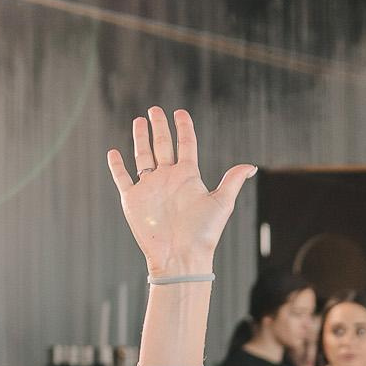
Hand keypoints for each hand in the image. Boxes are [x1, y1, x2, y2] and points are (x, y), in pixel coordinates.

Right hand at [105, 107, 256, 275]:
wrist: (180, 256)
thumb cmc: (203, 233)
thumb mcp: (221, 203)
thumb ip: (232, 181)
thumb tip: (251, 166)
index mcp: (188, 176)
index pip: (186, 144)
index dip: (183, 127)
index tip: (180, 112)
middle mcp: (168, 179)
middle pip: (162, 145)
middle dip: (159, 127)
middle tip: (154, 110)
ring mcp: (149, 187)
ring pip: (142, 156)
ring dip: (140, 139)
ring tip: (138, 121)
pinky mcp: (132, 199)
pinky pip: (122, 178)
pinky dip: (116, 165)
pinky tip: (114, 152)